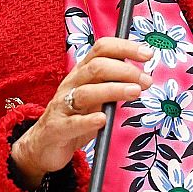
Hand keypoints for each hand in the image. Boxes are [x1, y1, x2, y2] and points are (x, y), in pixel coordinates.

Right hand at [10, 37, 151, 188]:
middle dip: (125, 71)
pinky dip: (88, 121)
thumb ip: (115, 84)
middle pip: (97, 68)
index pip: (102, 49)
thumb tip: (143, 77)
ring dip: (113, 90)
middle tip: (146, 81)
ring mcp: (62, 105)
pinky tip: (102, 119)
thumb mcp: (97, 96)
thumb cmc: (76, 116)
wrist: (45, 144)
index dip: (125, 48)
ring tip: (135, 92)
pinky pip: (72, 123)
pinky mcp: (57, 128)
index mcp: (82, 73)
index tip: (148, 54)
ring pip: (86, 92)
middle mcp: (72, 84)